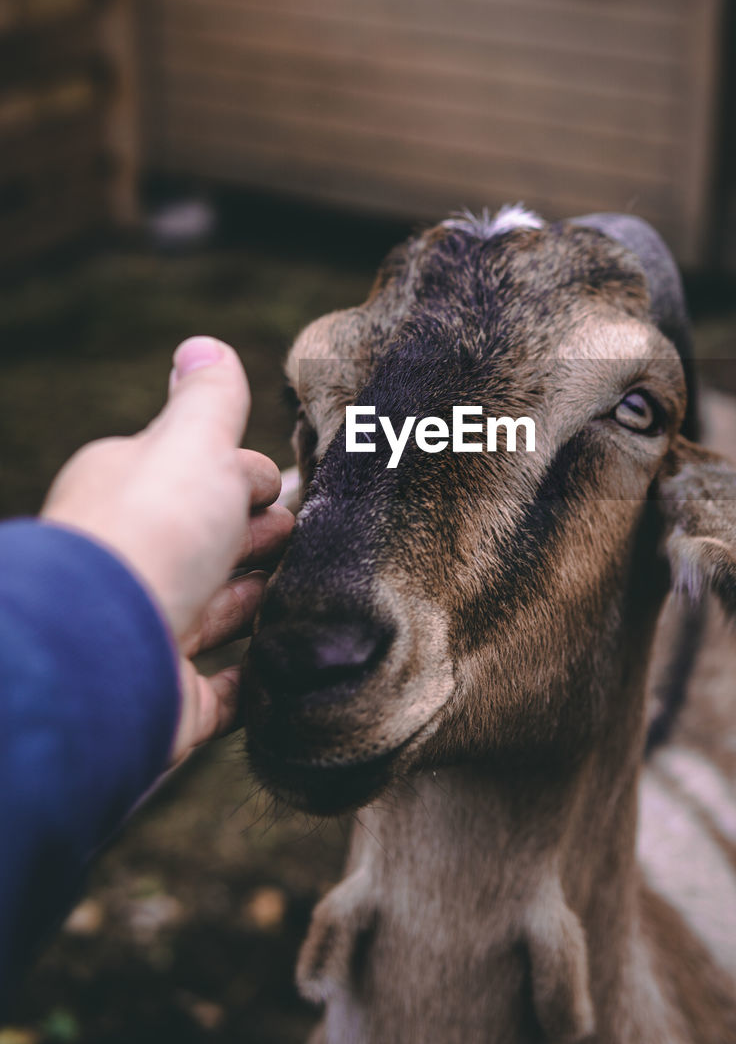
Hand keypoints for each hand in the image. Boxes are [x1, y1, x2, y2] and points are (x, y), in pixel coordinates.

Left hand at [42, 336, 293, 765]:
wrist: (104, 654)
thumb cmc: (151, 533)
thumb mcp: (190, 445)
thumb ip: (208, 401)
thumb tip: (202, 346)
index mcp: (133, 494)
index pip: (202, 477)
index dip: (249, 478)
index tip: (299, 486)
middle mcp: (140, 562)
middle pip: (215, 544)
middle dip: (266, 538)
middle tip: (322, 537)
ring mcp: (157, 633)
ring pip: (226, 612)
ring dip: (268, 603)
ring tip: (323, 593)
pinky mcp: (177, 697)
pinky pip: (233, 686)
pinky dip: (262, 675)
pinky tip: (296, 664)